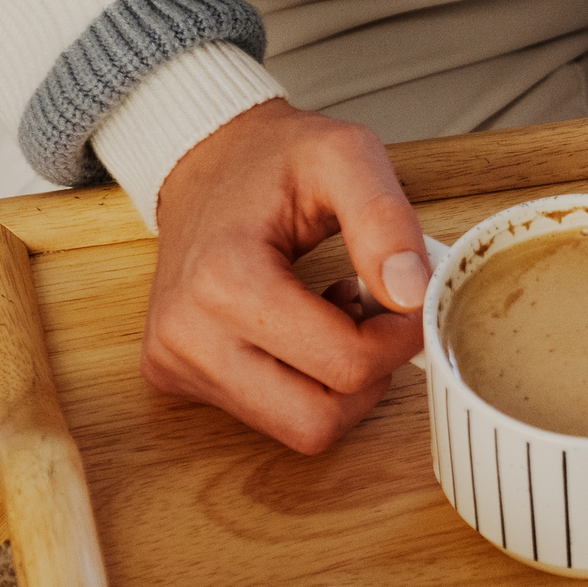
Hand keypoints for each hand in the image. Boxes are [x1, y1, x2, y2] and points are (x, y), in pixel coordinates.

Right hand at [142, 99, 429, 454]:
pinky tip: (299, 328)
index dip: (398, 339)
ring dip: (337, 384)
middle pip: (318, 420)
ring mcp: (174, 362)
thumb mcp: (345, 156)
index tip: (405, 296)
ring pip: (297, 429)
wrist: (204, 161)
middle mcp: (185, 335)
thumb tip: (413, 294)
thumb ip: (385, 218)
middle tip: (370, 313)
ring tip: (331, 315)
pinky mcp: (174, 377)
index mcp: (224, 279)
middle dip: (368, 374)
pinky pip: (269, 418)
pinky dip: (303, 385)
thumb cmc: (275, 159)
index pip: (346, 364)